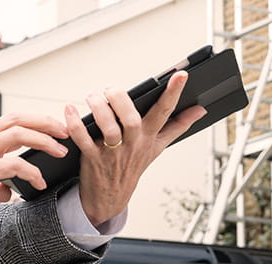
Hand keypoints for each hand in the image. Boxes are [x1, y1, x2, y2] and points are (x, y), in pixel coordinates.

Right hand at [0, 112, 68, 216]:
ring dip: (43, 141)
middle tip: (65, 132)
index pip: (11, 118)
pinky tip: (38, 183)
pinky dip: (30, 172)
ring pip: (18, 135)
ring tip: (59, 152)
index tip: (54, 126)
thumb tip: (8, 191)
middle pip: (18, 119)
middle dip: (46, 122)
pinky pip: (11, 166)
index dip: (36, 119)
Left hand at [66, 71, 207, 226]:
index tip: (181, 75)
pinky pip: (84, 140)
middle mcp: (133, 143)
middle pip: (133, 119)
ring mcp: (113, 152)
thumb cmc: (134, 164)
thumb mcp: (158, 146)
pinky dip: (75, 124)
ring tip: (92, 96)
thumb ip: (178, 126)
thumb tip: (200, 110)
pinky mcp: (93, 158)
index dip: (174, 93)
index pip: (166, 112)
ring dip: (99, 109)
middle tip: (110, 88)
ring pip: (109, 129)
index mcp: (150, 137)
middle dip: (121, 100)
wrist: (111, 197)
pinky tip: (70, 110)